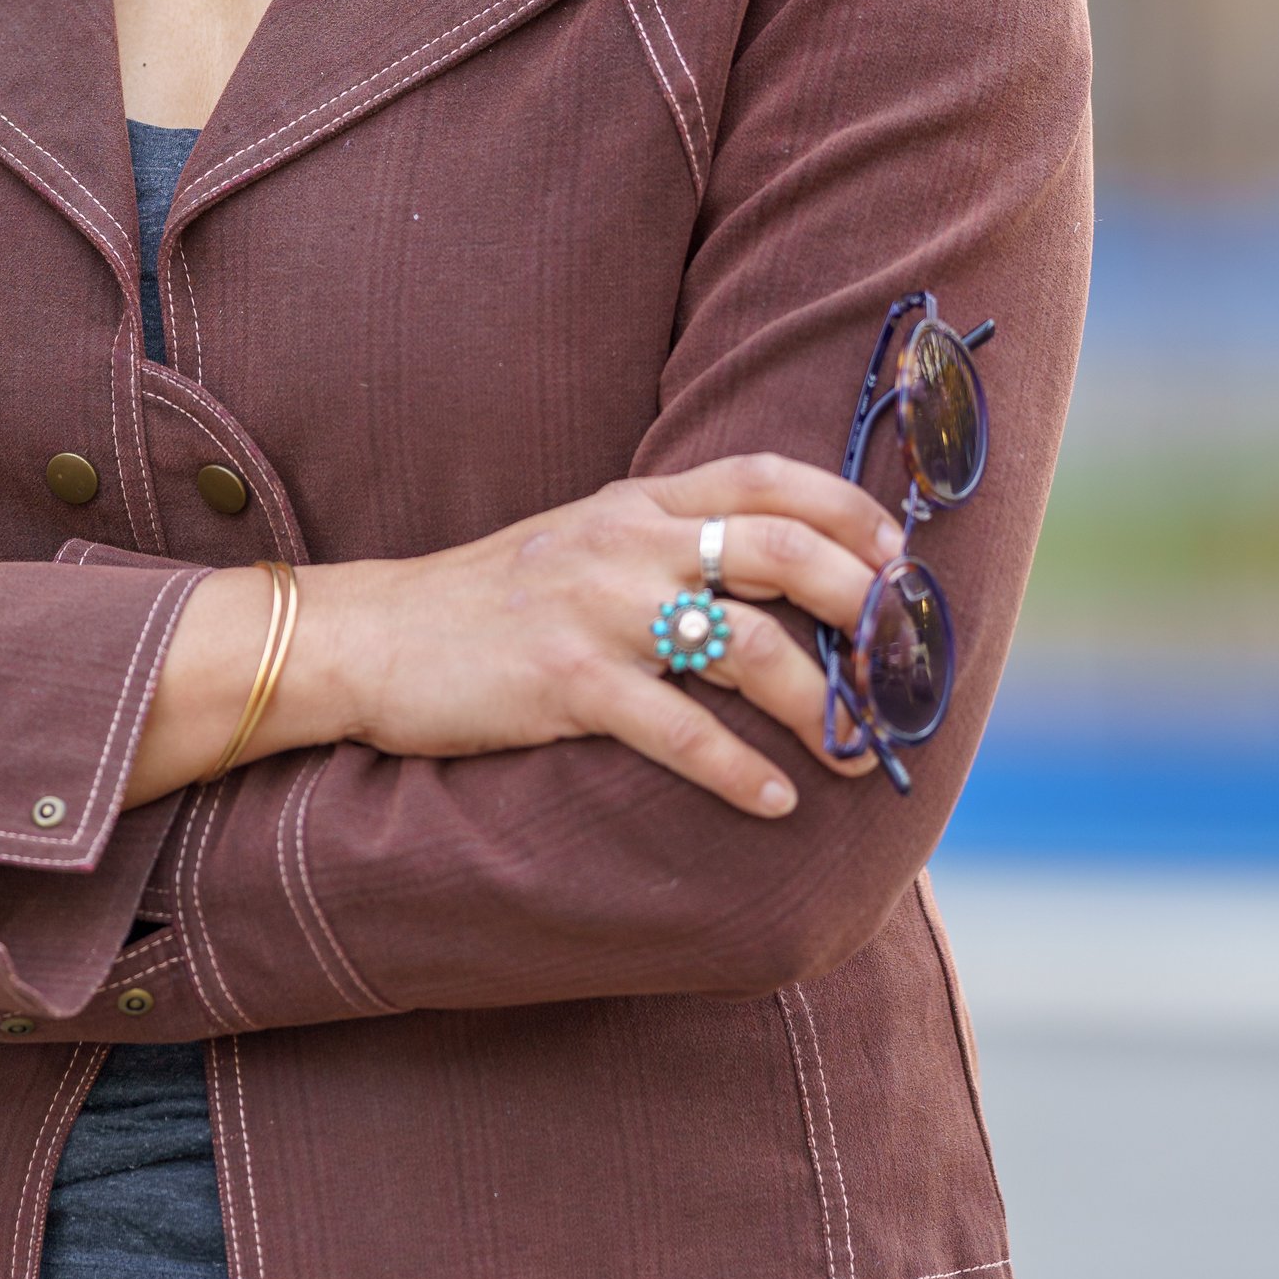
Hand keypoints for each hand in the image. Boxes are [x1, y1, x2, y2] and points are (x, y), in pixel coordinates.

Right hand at [148, 458, 897, 821]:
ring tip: (857, 751)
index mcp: (635, 502)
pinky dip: (739, 770)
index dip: (847, 509)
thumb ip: (663, 543)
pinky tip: (774, 802)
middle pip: (779, 550)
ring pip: (748, 645)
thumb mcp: (579, 544)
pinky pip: (680, 730)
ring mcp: (597, 612)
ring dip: (822, 706)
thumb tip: (770, 575)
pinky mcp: (567, 684)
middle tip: (905, 662)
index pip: (764, 476)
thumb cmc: (489, 604)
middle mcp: (625, 543)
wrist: (373, 638)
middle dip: (862, 606)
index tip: (903, 554)